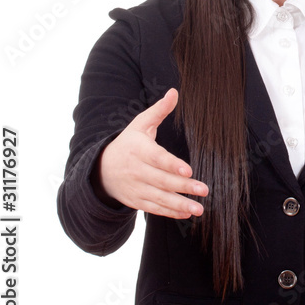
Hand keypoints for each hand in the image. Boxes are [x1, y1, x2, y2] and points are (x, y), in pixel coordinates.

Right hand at [95, 88, 207, 218]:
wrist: (101, 169)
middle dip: (183, 187)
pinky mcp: (136, 201)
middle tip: (204, 190)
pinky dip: (170, 212)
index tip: (189, 170)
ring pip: (159, 198)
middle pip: (161, 180)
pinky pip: (154, 208)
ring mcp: (135, 188)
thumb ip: (159, 110)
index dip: (172, 165)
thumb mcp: (140, 124)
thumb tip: (174, 92)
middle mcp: (136, 170)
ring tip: (199, 208)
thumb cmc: (128, 143)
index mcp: (138, 149)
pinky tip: (186, 212)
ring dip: (180, 204)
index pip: (157, 158)